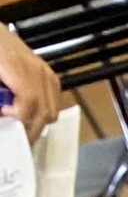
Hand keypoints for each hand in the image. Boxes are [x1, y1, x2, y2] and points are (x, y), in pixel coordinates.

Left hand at [0, 24, 58, 142]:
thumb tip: (3, 116)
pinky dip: (42, 111)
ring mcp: (46, 73)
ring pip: (52, 112)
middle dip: (29, 128)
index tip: (6, 118)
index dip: (19, 116)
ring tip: (18, 119)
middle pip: (45, 112)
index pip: (30, 101)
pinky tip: (26, 108)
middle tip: (14, 132)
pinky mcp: (50, 76)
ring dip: (36, 121)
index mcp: (16, 64)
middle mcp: (37, 70)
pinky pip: (53, 103)